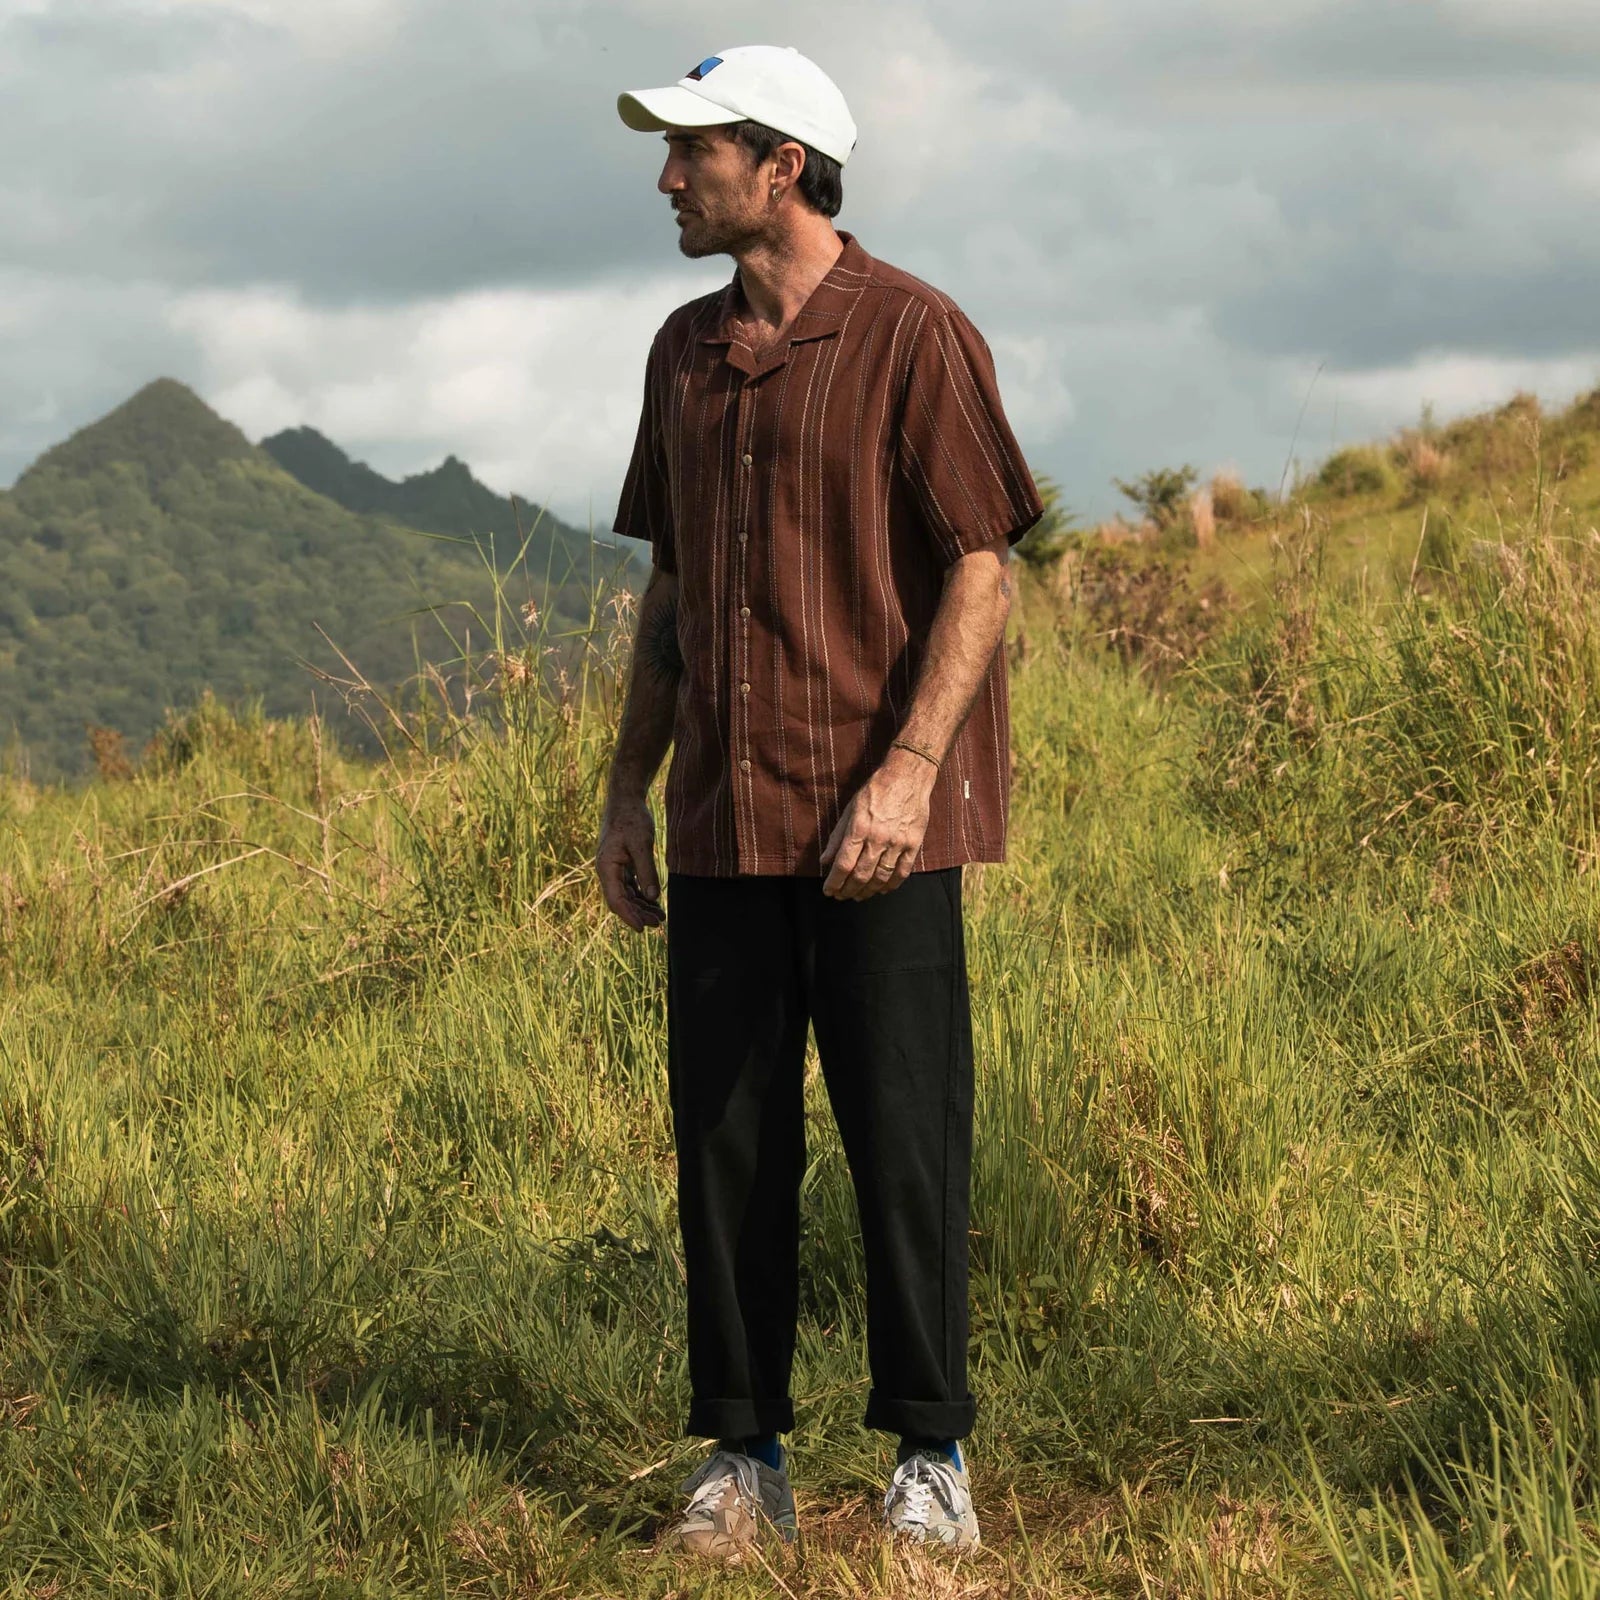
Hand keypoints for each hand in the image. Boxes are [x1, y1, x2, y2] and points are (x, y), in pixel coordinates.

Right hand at [595, 797, 664, 930]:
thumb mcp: (641, 843)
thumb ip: (646, 870)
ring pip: (627, 896)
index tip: (642, 928)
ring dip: (642, 907)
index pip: (616, 900)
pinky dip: (642, 896)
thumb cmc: (632, 818)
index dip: (629, 916)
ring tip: (660, 917)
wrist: (625, 800)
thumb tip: (652, 897)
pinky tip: (655, 904)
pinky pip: (631, 886)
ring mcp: (614, 869)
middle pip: (621, 901)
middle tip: (658, 923)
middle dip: (638, 914)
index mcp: (607, 867)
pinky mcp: (622, 865)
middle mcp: (607, 871)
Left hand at [819, 747, 935, 899]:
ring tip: (859, 895)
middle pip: (861, 875)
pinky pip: (902, 872)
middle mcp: (878, 838)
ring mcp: (898, 842)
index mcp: (859, 828)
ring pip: (881, 877)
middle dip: (848, 890)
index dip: (834, 882)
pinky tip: (882, 890)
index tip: (829, 891)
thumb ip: (837, 837)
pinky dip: (891, 885)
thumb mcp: (850, 810)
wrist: (907, 777)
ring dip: (868, 891)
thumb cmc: (875, 792)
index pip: (843, 864)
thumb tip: (825, 861)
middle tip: (842, 896)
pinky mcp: (914, 844)